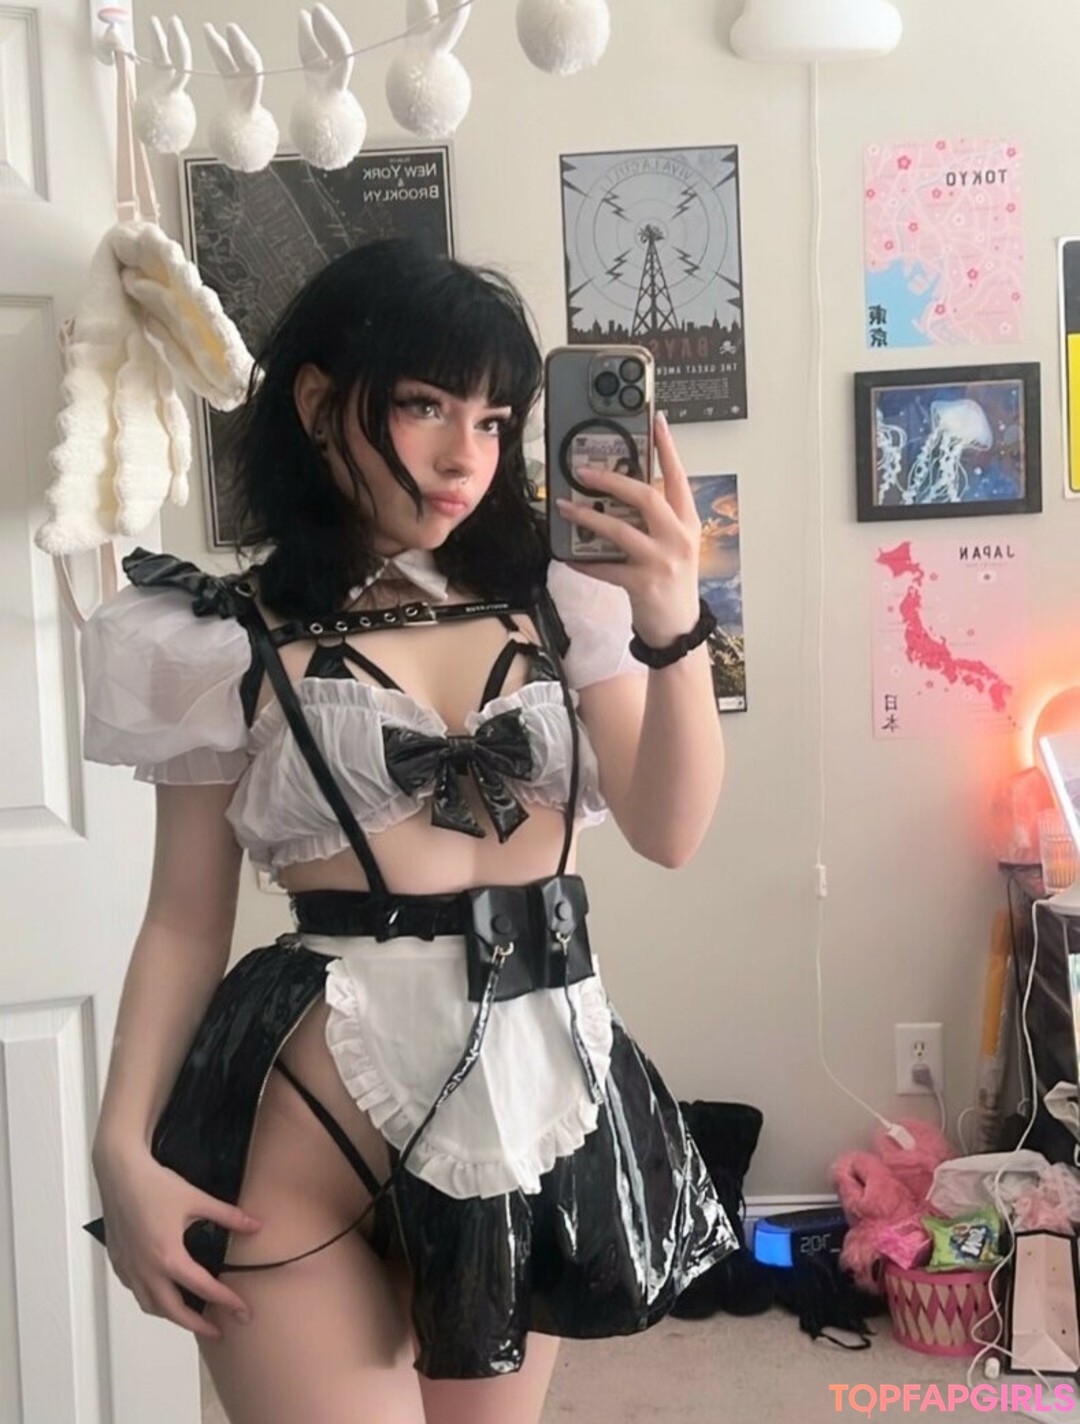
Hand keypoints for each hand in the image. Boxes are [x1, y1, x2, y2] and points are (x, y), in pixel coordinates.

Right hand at [94, 1143, 260, 1337]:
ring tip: (191, 1317)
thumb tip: (255, 1225)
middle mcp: (147, 1270)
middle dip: (198, 1325)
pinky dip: (151, 1300)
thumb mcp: (197, 1199)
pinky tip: (161, 1293)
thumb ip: (228, 1216)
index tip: (241, 1311)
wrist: (120, 1173)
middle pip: (173, 1311)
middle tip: (218, 1330)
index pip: (203, 1288)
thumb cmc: (155, 1185)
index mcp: (169, 1257)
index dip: (226, 1301)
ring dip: (172, 1316)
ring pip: (151, 1306)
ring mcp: (130, 1269)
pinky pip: (136, 1292)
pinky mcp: (119, 1262)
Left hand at [555, 412, 701, 646]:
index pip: (678, 478)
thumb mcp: (676, 545)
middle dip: (614, 480)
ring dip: (589, 518)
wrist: (679, 629)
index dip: (668, 448)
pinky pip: (606, 568)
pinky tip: (568, 556)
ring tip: (566, 508)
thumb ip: (657, 520)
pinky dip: (585, 562)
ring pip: (621, 530)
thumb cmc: (674, 582)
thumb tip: (622, 493)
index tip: (657, 420)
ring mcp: (661, 561)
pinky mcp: (643, 584)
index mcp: (688, 523)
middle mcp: (678, 538)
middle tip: (585, 472)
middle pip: (647, 497)